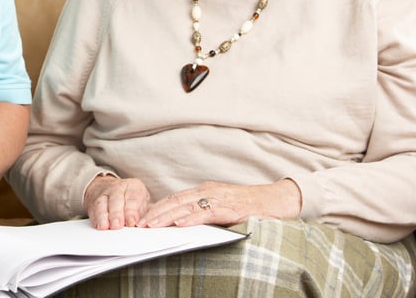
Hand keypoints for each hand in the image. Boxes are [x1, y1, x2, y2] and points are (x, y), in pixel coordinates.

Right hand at [83, 176, 150, 229]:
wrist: (109, 189)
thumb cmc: (130, 200)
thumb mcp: (142, 203)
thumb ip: (144, 214)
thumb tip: (146, 225)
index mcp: (134, 186)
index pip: (133, 198)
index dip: (132, 211)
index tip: (132, 222)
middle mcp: (118, 187)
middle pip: (116, 199)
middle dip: (116, 213)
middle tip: (117, 225)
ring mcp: (104, 193)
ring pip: (102, 203)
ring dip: (103, 216)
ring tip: (105, 226)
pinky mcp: (94, 201)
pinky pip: (93, 209)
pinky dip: (95, 218)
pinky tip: (98, 225)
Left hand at [138, 179, 301, 227]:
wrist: (276, 200)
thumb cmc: (249, 206)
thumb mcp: (221, 206)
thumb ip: (204, 211)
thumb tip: (182, 222)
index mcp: (204, 190)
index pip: (174, 198)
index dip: (157, 208)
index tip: (141, 217)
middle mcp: (208, 191)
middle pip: (175, 201)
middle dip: (156, 212)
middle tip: (139, 224)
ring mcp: (219, 198)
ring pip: (187, 206)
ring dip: (167, 216)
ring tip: (152, 224)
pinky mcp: (231, 208)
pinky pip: (208, 213)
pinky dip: (192, 218)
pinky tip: (181, 223)